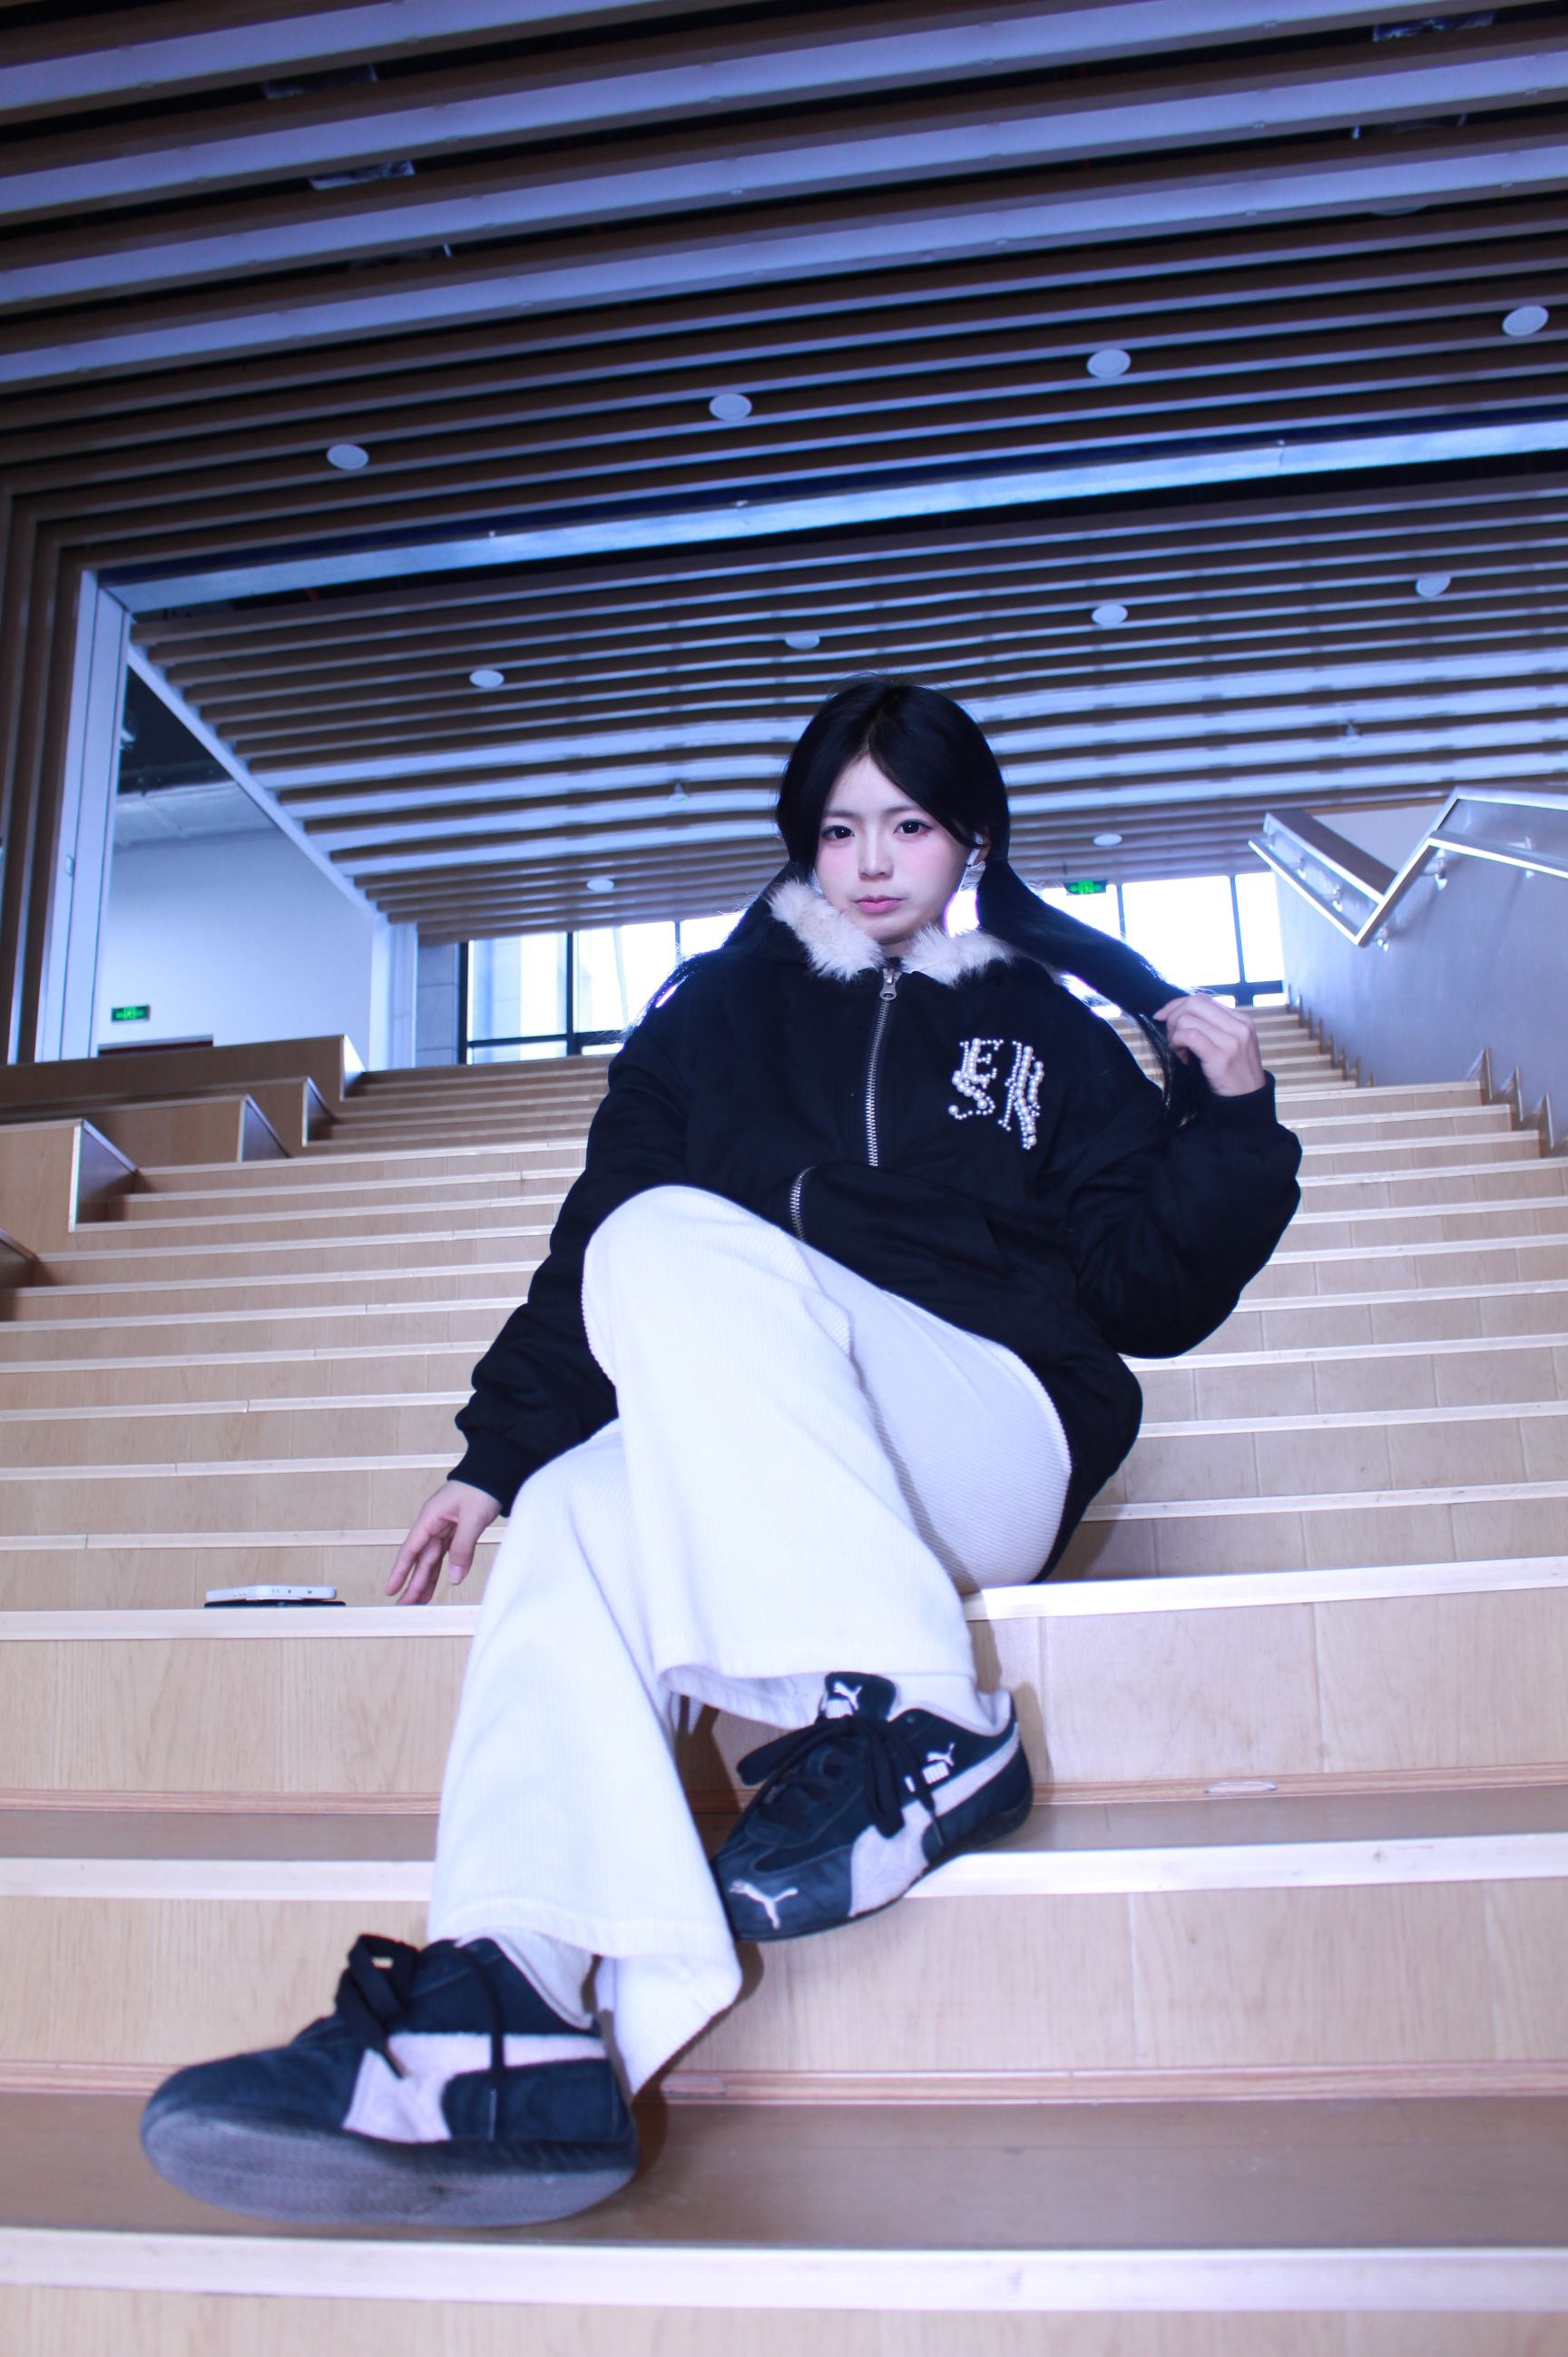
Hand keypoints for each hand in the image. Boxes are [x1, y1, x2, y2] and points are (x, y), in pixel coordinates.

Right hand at [388, 1479, 501, 1605]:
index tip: (390, 1589)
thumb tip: (454, 1576)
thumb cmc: (481, 1486)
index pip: (411, 1549)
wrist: (496, 1470)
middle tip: (405, 1605)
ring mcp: (445, 1527)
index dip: (400, 1571)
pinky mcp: (457, 1530)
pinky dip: (443, 1569)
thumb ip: (462, 1548)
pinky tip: (439, 1583)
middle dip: (412, 1582)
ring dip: (426, 1579)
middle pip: (420, 1558)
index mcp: (430, 1517)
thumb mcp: (472, 1519)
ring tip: (419, 1601)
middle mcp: (434, 1523)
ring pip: (432, 1559)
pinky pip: (446, 1554)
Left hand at [1152, 995, 1265, 1098]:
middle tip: (1172, 1038)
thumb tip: (1179, 1013)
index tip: (1163, 1016)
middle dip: (1173, 1016)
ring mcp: (1232, 1040)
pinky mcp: (1221, 1056)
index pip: (1202, 998)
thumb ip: (1213, 1027)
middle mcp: (1239, 1026)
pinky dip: (1178, 1044)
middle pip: (1194, 1003)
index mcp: (1241, 1019)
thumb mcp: (1231, 1043)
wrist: (1247, 1101)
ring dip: (1175, 1035)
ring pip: (1187, 1019)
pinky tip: (1182, 1057)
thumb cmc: (1233, 1074)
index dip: (1177, 1005)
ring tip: (1180, 1051)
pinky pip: (1189, 1036)